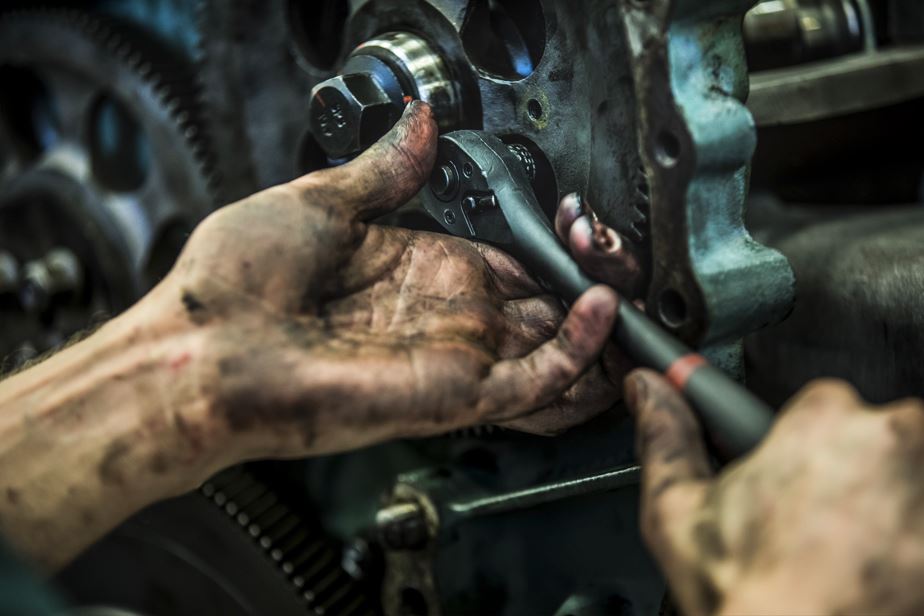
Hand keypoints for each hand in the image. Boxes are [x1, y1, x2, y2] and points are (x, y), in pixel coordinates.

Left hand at [154, 101, 640, 459]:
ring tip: (626, 284)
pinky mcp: (457, 393)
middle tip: (609, 247)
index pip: (514, 261)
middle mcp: (447, 316)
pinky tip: (601, 305)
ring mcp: (455, 355)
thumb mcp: (320, 203)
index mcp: (423, 270)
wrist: (199, 352)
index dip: (553, 243)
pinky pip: (539, 380)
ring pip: (557, 353)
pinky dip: (581, 348)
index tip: (576, 217)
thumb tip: (421, 122)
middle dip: (592, 279)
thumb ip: (384, 170)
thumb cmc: (236, 286)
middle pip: (548, 306)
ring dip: (601, 322)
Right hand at [626, 370, 923, 614]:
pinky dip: (909, 539)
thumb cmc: (747, 595)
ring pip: (912, 477)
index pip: (823, 405)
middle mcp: (896, 442)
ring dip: (889, 504)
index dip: (803, 450)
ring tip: (849, 555)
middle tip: (821, 527)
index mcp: (824, 421)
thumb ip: (665, 435)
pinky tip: (874, 569)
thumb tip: (647, 391)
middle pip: (878, 437)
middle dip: (852, 474)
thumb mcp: (678, 510)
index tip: (794, 484)